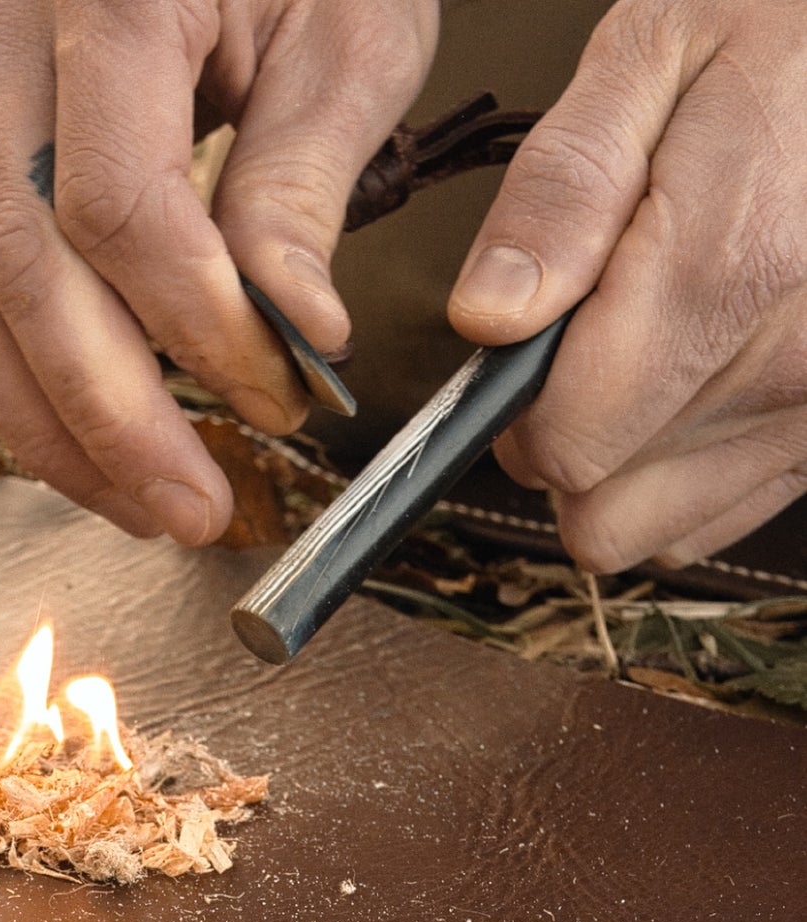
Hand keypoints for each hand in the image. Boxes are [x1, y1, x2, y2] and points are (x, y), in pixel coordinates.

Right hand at [0, 0, 436, 545]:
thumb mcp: (345, 27)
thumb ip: (303, 182)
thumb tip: (291, 335)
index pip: (117, 209)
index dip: (197, 329)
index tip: (282, 397)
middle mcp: (1, 39)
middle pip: (20, 274)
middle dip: (111, 420)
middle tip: (195, 510)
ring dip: (51, 426)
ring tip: (141, 501)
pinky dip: (23, 375)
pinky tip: (94, 434)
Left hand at [449, 0, 806, 571]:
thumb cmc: (784, 32)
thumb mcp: (652, 53)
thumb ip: (561, 191)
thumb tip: (490, 318)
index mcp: (731, 268)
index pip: (568, 444)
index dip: (518, 408)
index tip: (530, 340)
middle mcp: (792, 365)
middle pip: (598, 501)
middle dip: (565, 432)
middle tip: (594, 328)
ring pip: (649, 527)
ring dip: (622, 458)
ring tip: (654, 342)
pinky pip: (712, 517)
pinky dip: (682, 468)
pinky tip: (696, 375)